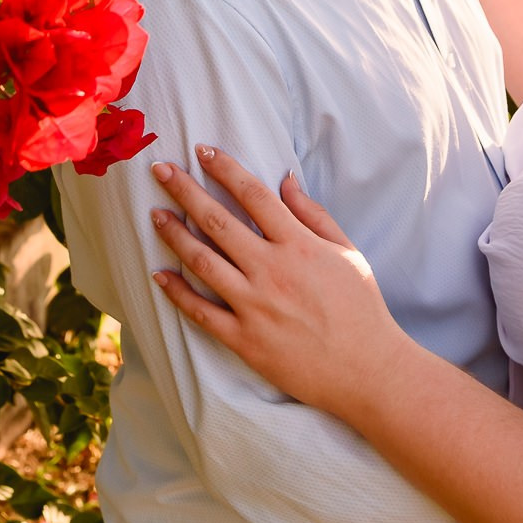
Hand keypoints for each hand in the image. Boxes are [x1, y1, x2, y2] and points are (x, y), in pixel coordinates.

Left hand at [148, 147, 412, 422]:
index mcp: (298, 244)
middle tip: (161, 170)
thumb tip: (286, 179)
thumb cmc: (361, 308)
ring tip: (155, 214)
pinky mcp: (244, 340)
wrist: (366, 371)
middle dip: (185, 191)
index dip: (225, 169)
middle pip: (217, 221)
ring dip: (174, 235)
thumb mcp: (346, 251)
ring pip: (202, 262)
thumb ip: (314, 214)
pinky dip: (177, 292)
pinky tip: (160, 274)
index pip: (253, 195)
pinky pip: (201, 312)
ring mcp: (254, 306)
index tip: (203, 151)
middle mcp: (271, 270)